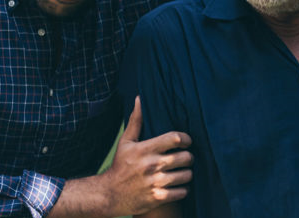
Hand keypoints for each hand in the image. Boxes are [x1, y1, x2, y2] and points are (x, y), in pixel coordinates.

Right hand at [101, 97, 192, 216]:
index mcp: (145, 149)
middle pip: (185, 157)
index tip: (186, 141)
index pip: (175, 138)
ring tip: (183, 172)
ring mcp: (155, 183)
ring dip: (187, 173)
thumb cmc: (120, 165)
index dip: (186, 138)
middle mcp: (152, 165)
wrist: (109, 195)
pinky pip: (182, 192)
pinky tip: (178, 185)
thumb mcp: (125, 142)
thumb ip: (136, 121)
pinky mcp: (158, 198)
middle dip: (189, 157)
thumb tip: (139, 99)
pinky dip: (183, 189)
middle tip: (186, 158)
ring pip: (187, 175)